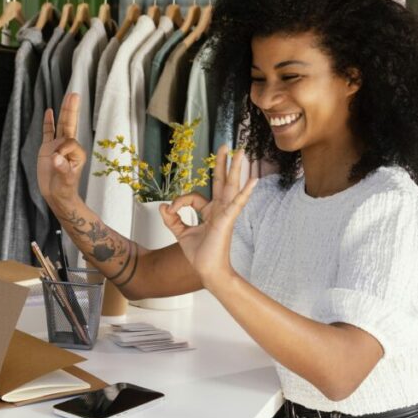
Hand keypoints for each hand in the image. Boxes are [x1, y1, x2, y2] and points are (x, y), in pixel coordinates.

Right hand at [38, 93, 84, 207]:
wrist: (57, 196)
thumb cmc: (64, 190)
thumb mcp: (65, 181)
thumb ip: (62, 169)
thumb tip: (56, 158)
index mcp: (77, 153)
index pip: (69, 142)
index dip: (62, 148)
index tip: (55, 160)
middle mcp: (69, 147)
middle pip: (70, 125)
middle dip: (72, 110)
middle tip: (74, 95)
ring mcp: (58, 146)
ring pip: (61, 125)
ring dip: (64, 111)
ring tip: (68, 96)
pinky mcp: (48, 149)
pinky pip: (48, 132)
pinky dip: (48, 122)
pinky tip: (49, 111)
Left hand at [158, 145, 256, 285]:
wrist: (208, 271)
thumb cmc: (200, 255)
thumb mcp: (180, 233)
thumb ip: (171, 219)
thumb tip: (163, 205)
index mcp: (210, 212)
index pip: (193, 197)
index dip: (179, 202)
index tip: (171, 210)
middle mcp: (220, 210)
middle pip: (222, 182)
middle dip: (223, 164)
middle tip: (226, 147)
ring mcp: (225, 214)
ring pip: (230, 187)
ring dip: (236, 169)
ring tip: (242, 153)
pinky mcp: (227, 220)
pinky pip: (236, 203)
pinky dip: (244, 191)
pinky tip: (253, 181)